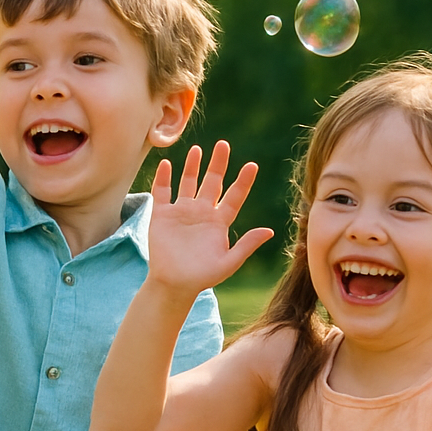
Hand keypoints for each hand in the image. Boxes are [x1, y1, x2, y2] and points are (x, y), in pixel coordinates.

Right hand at [146, 142, 272, 297]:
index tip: (252, 166)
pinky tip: (166, 163)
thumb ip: (246, 245)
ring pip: (188, 182)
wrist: (173, 285)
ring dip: (192, 166)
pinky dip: (164, 177)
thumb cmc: (202, 277)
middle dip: (218, 164)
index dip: (243, 182)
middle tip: (223, 145)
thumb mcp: (229, 263)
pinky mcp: (162, 216)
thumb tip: (269, 231)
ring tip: (197, 149)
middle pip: (212, 182)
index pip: (234, 196)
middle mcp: (202, 212)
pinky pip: (162, 192)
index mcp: (220, 222)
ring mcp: (181, 212)